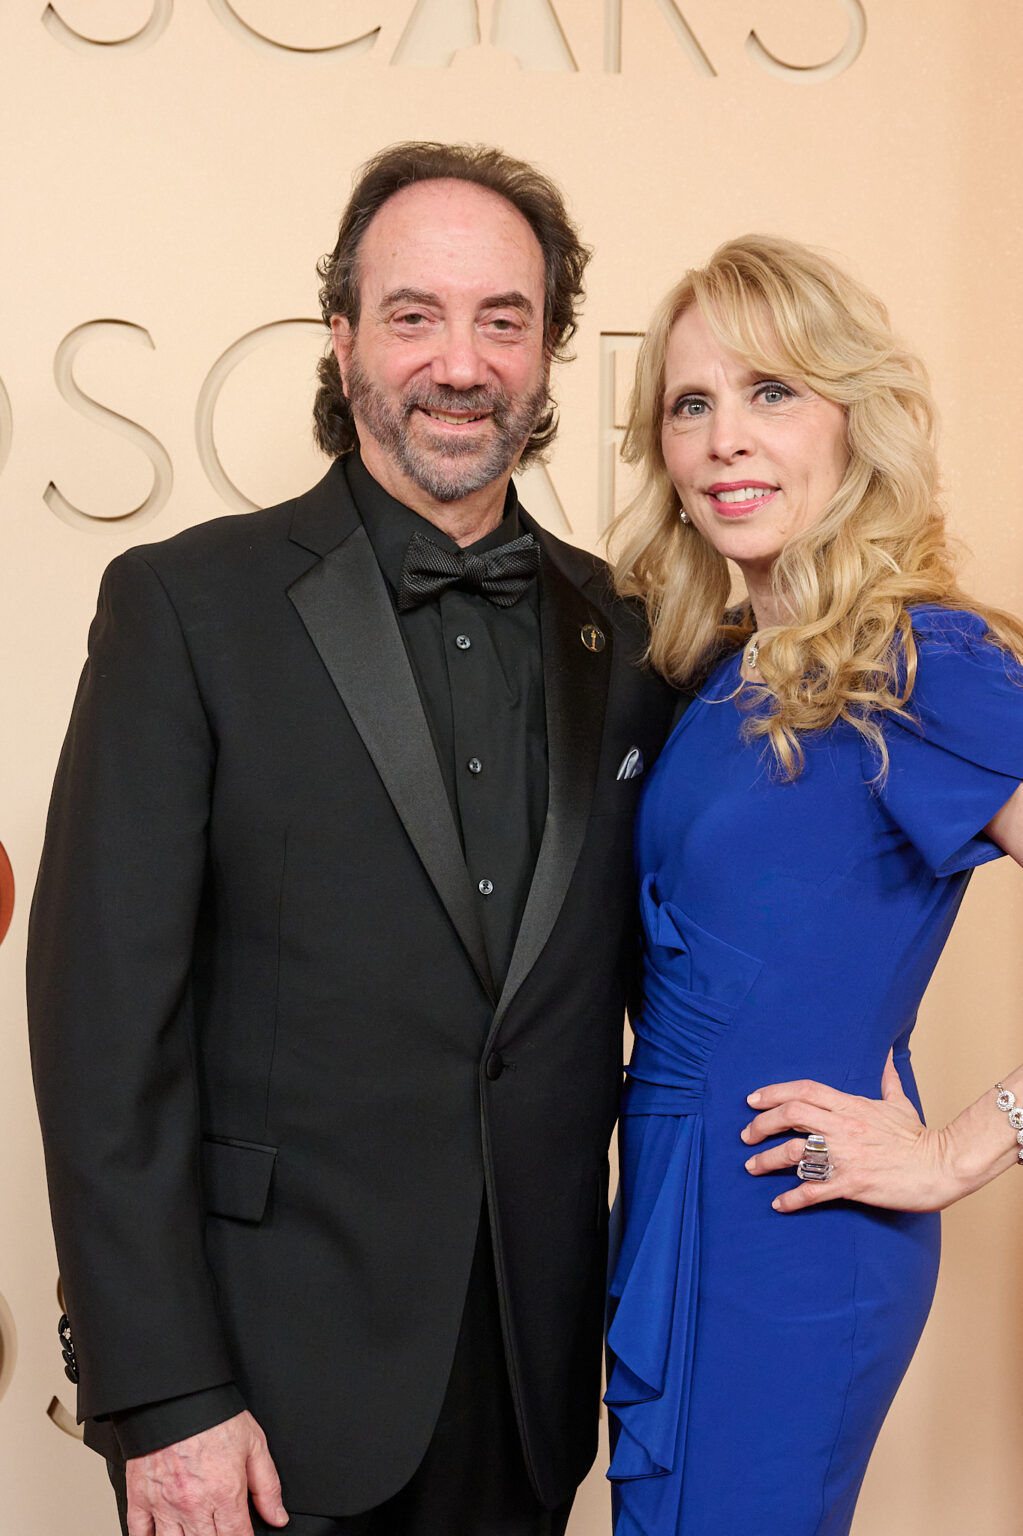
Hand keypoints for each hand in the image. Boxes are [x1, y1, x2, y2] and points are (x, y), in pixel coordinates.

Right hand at [125, 1410, 287, 1535]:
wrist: (175, 1395)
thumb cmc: (214, 1415)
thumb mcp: (254, 1443)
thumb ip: (267, 1486)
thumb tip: (278, 1517)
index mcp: (224, 1492)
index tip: (242, 1535)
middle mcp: (193, 1505)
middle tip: (219, 1529)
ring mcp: (163, 1505)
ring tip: (196, 1532)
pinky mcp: (139, 1498)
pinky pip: (139, 1535)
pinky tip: (163, 1535)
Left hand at [741, 1051, 955, 1213]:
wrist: (941, 1167)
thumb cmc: (919, 1137)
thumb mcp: (899, 1102)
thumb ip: (888, 1078)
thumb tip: (887, 1053)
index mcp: (851, 1105)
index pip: (803, 1090)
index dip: (773, 1093)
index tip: (752, 1101)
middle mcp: (843, 1127)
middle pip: (791, 1115)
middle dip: (761, 1124)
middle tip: (746, 1135)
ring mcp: (847, 1156)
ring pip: (795, 1152)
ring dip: (767, 1160)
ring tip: (752, 1166)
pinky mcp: (853, 1183)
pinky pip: (814, 1190)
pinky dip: (792, 1198)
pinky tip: (779, 1203)